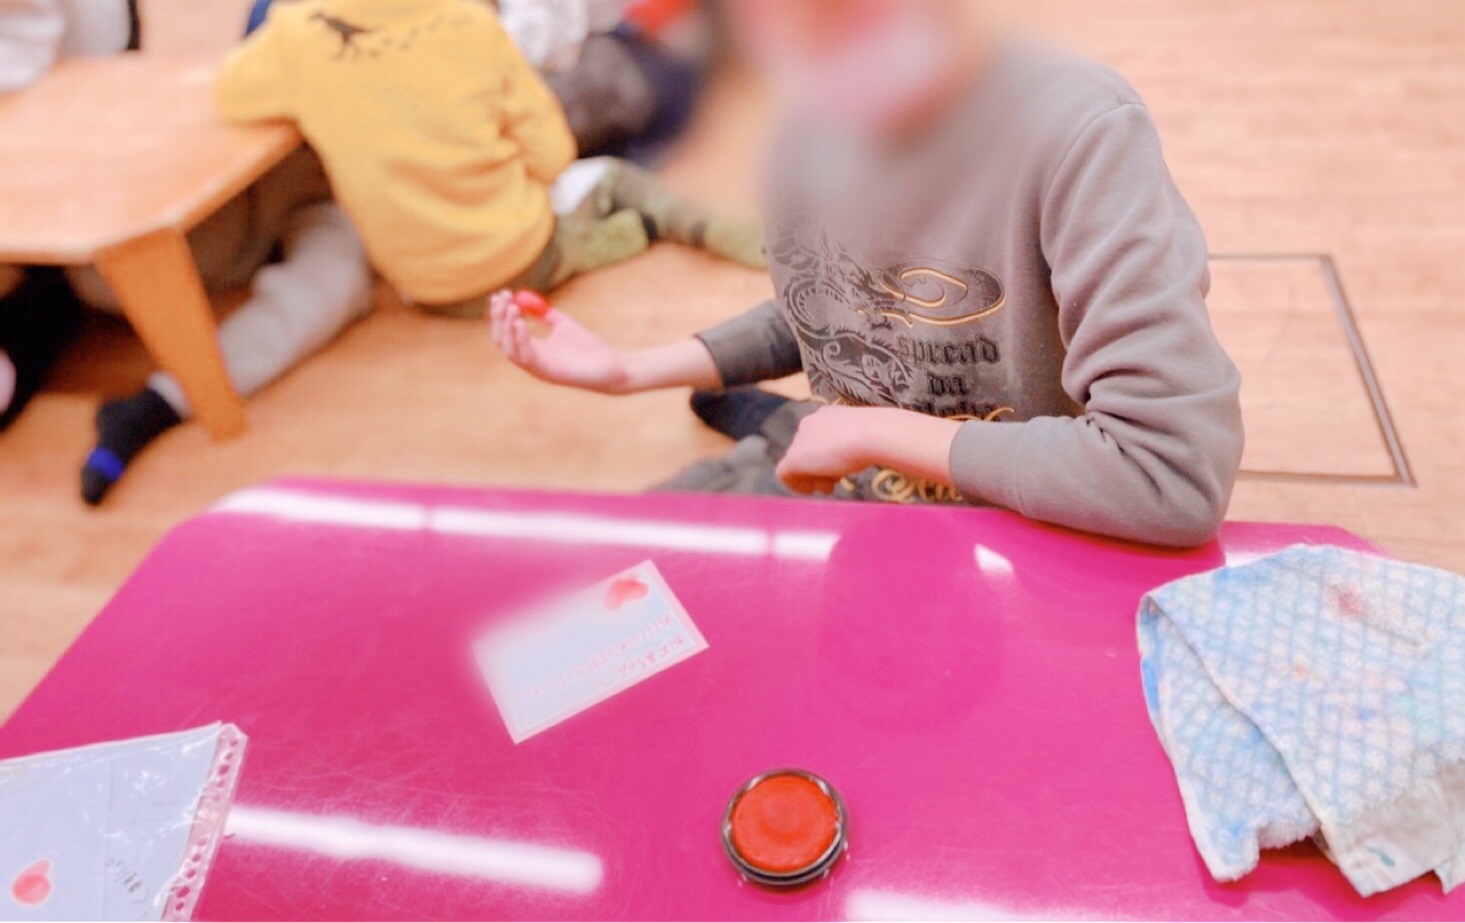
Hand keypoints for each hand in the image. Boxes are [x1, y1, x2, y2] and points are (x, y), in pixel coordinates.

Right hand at [488, 290, 630, 393]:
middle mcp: (532, 362)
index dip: (501, 313)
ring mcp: (539, 370)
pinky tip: (520, 323)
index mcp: (533, 351)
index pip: (507, 332)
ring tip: (512, 308)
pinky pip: (528, 358)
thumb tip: (526, 299)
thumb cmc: (589, 348)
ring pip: (510, 351)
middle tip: (502, 297)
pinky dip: (521, 340)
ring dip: (507, 328)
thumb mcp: (564, 325)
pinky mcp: (549, 374)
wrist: (612, 366)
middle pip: (503, 341)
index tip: (502, 293)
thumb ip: (546, 315)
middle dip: (499, 318)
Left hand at [775, 405, 876, 493]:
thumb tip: (852, 456)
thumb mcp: (865, 437)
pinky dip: (796, 484)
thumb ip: (855, 443)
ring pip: (799, 462)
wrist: (870, 435)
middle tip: (833, 482)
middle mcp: (810, 423)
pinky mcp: (794, 459)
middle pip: (808, 449)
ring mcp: (800, 440)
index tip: (841, 469)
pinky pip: (785, 474)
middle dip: (819, 468)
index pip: (821, 437)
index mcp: (828, 415)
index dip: (829, 455)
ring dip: (812, 477)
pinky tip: (810, 491)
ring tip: (828, 487)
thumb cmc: (875, 434)